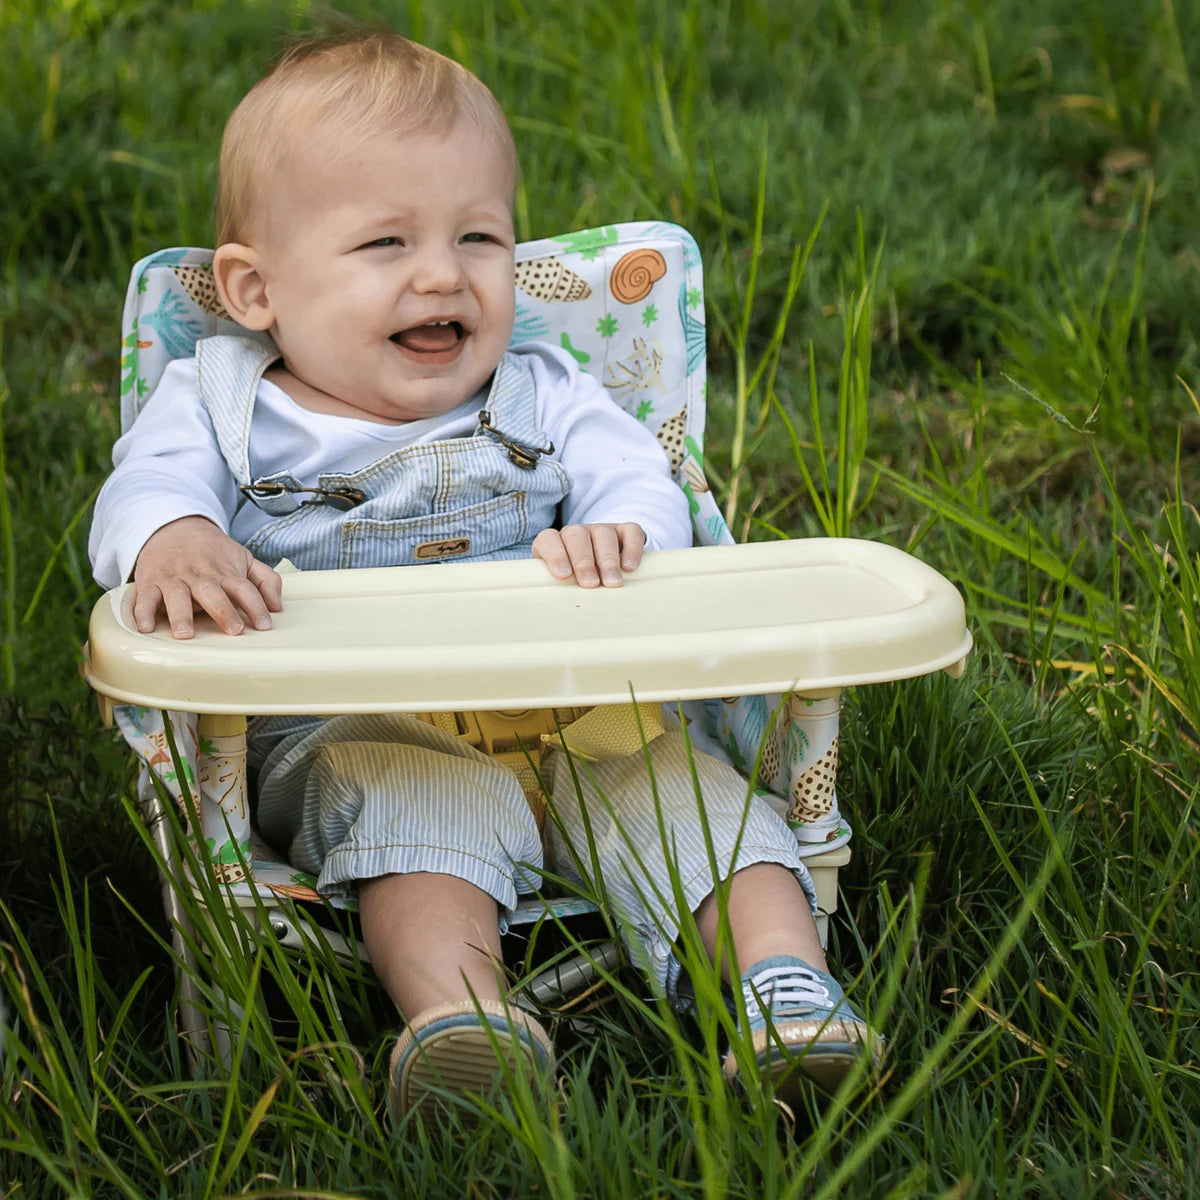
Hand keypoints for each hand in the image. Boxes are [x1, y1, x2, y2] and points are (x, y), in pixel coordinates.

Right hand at [132, 516, 282, 637]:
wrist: (173, 528)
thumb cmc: (213, 552)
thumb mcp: (244, 558)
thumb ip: (265, 580)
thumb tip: (278, 606)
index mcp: (225, 573)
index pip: (245, 588)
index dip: (256, 606)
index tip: (265, 625)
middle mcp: (200, 576)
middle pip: (213, 593)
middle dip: (224, 611)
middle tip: (233, 630)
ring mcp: (174, 579)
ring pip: (177, 596)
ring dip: (180, 615)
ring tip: (185, 634)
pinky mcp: (150, 583)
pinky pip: (145, 599)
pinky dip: (143, 612)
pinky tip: (146, 628)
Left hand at [531, 523, 644, 587]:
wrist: (601, 572)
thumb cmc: (576, 584)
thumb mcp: (562, 586)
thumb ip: (558, 590)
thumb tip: (558, 607)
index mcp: (556, 544)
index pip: (548, 540)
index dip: (555, 555)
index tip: (564, 575)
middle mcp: (577, 533)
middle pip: (576, 535)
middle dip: (584, 561)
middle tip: (591, 584)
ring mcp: (601, 530)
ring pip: (603, 533)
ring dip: (608, 559)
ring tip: (613, 583)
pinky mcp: (624, 531)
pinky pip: (630, 532)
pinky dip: (631, 548)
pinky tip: (630, 567)